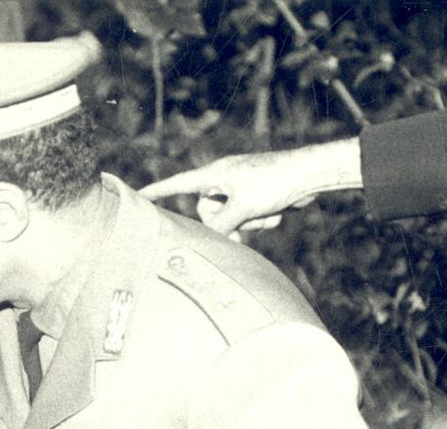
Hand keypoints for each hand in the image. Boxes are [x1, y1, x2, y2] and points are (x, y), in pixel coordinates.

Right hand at [140, 140, 361, 235]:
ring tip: (266, 214)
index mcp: (215, 174)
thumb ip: (221, 225)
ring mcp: (239, 190)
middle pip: (207, 213)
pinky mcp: (254, 199)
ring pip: (230, 220)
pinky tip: (276, 213)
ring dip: (249, 224)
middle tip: (243, 220)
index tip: (139, 195)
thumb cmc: (274, 183)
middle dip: (226, 222)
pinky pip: (248, 220)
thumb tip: (212, 236)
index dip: (159, 192)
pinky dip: (260, 221)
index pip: (179, 184)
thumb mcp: (242, 207)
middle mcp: (224, 181)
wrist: (307, 176)